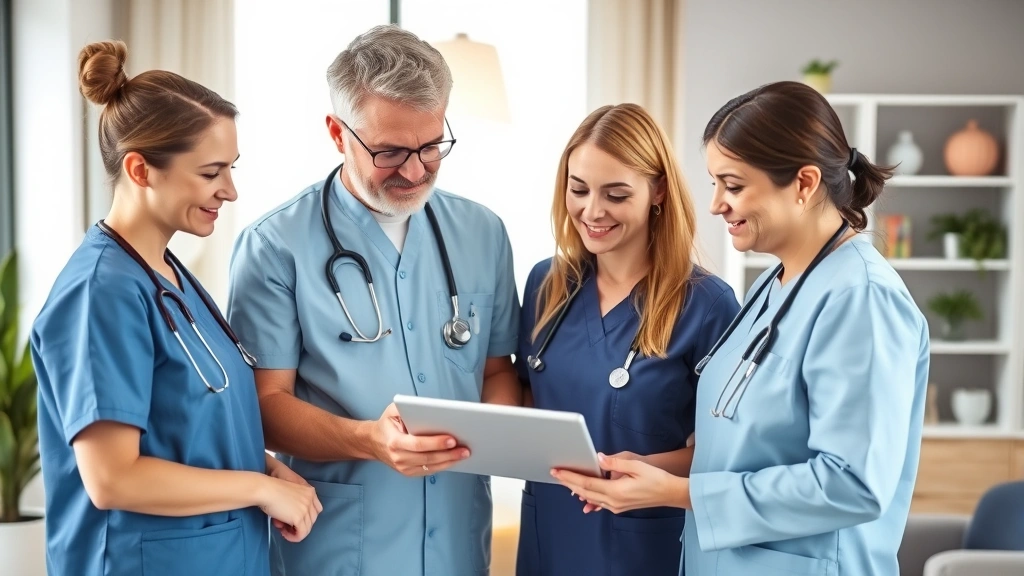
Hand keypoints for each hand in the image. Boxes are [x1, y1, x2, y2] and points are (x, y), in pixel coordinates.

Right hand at [266, 459, 315, 536]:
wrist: (265, 489)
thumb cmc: (271, 490)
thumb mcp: (289, 494)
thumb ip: (295, 505)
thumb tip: (289, 521)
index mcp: (310, 491)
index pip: (316, 509)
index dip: (307, 517)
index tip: (295, 519)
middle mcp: (311, 499)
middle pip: (312, 519)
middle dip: (300, 525)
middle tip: (286, 526)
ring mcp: (306, 509)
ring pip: (307, 528)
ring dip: (295, 532)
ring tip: (283, 530)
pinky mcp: (299, 518)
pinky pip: (301, 534)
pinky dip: (294, 537)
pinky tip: (284, 534)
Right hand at [369, 403, 469, 475]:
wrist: (372, 442)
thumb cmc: (387, 424)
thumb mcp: (393, 411)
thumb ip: (408, 407)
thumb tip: (428, 409)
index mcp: (395, 442)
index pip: (418, 444)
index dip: (436, 443)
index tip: (452, 439)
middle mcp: (398, 458)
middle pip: (428, 458)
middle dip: (449, 454)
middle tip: (465, 449)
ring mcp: (403, 468)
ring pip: (431, 467)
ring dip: (449, 461)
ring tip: (464, 454)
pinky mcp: (409, 473)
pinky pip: (429, 471)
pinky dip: (443, 466)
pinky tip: (454, 459)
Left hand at [553, 452, 688, 514]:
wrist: (669, 493)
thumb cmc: (656, 478)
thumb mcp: (636, 465)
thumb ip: (615, 462)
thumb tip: (598, 458)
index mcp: (616, 491)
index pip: (587, 484)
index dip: (570, 477)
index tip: (558, 471)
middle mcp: (614, 502)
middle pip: (584, 492)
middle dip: (568, 482)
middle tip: (555, 474)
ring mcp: (616, 506)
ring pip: (590, 498)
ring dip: (576, 489)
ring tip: (564, 480)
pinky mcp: (619, 506)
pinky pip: (599, 502)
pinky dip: (588, 497)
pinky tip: (581, 495)